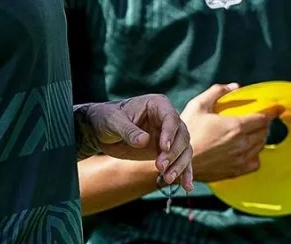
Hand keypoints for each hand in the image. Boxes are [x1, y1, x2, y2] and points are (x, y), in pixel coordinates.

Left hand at [80, 95, 194, 191]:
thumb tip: (144, 141)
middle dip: (173, 153)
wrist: (103, 130)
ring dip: (179, 165)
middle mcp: (167, 119)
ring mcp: (169, 135)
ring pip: (184, 149)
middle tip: (160, 167)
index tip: (163, 148)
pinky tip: (187, 186)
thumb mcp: (114, 122)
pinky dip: (184, 173)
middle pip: (181, 135)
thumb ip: (129, 131)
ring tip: (168, 178)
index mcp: (157, 105)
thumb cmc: (108, 118)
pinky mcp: (166, 151)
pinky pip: (180, 161)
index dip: (169, 133)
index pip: (170, 118)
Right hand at [180, 83, 283, 182]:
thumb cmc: (188, 132)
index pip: (263, 118)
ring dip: (260, 138)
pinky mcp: (236, 171)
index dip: (272, 111)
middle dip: (264, 124)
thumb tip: (234, 86)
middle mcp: (242, 144)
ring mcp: (240, 159)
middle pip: (264, 132)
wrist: (178, 162)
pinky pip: (254, 162)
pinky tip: (247, 150)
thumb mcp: (198, 105)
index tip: (278, 108)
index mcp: (236, 126)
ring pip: (260, 147)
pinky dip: (255, 155)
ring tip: (252, 133)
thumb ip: (217, 92)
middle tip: (259, 118)